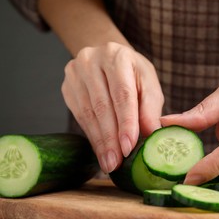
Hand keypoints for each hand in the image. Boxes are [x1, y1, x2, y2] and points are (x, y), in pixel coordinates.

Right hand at [62, 42, 163, 172]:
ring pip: (88, 113)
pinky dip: (92, 136)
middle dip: (111, 138)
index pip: (122, 94)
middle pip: (102, 105)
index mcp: (118, 56)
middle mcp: (92, 60)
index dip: (126, 122)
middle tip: (117, 163)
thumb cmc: (134, 74)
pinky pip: (79, 116)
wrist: (110, 59)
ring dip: (100, 142)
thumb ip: (150, 109)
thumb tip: (151, 137)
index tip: (128, 147)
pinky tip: (100, 151)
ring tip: (109, 163)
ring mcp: (75, 73)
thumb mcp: (149, 85)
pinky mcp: (67, 86)